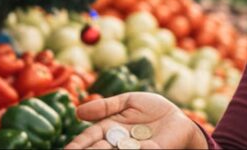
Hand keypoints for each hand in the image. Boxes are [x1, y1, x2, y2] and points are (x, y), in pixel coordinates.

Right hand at [64, 92, 206, 148]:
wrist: (178, 118)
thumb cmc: (153, 110)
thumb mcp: (127, 102)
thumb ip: (105, 106)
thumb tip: (78, 112)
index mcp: (111, 129)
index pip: (90, 138)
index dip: (78, 143)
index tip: (68, 149)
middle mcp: (119, 143)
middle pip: (98, 149)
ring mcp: (134, 149)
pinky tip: (119, 149)